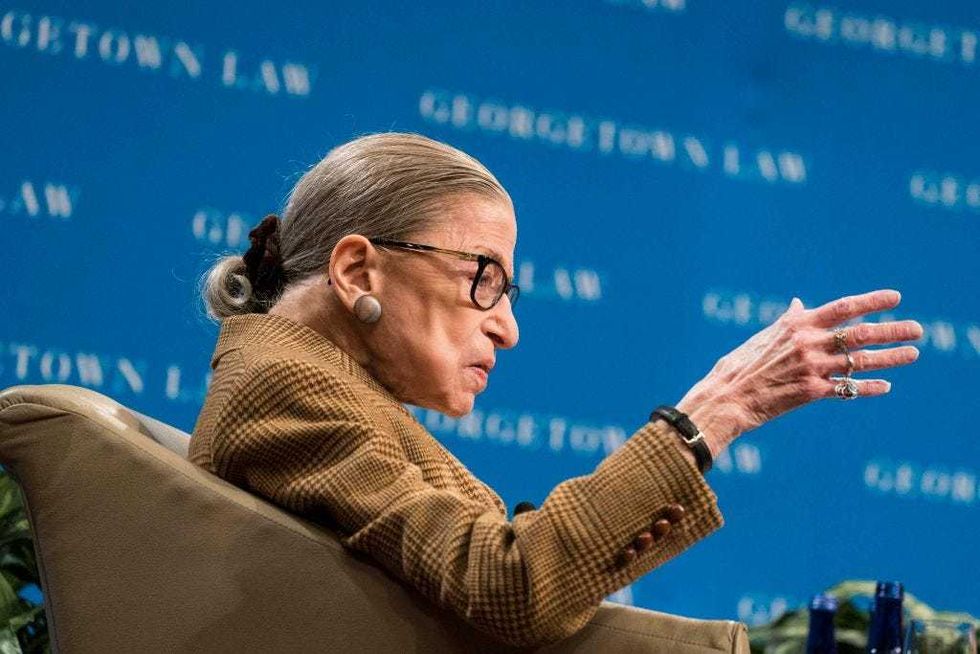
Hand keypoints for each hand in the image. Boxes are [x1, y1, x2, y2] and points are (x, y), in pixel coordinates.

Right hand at [676, 289, 921, 455]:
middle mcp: (808, 343)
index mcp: (797, 325)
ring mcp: (812, 367)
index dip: (872, 302)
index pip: (843, 307)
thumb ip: (788, 322)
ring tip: (912, 353)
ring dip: (890, 357)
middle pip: (861, 333)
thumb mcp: (764, 337)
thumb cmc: (740, 365)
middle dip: (893, 330)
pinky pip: (847, 388)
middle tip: (918, 329)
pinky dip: (868, 387)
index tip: (896, 298)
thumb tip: (797, 304)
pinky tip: (886, 386)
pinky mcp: (811, 392)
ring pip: (861, 361)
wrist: (727, 397)